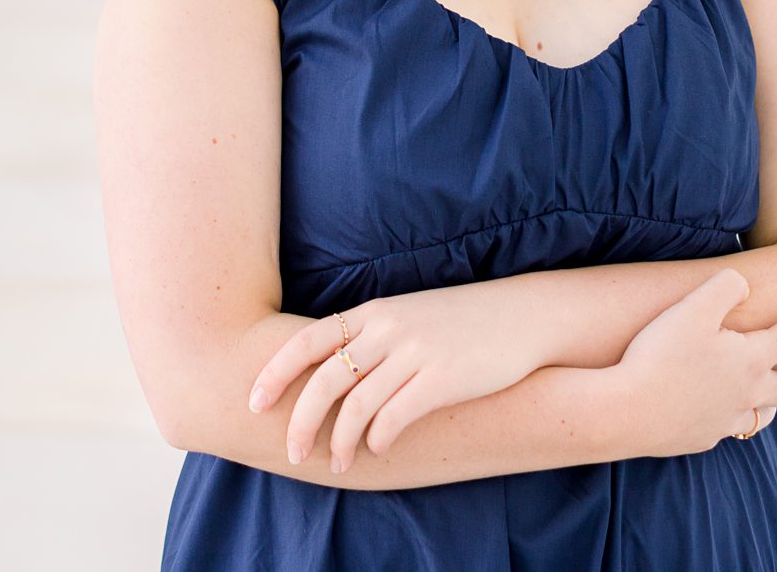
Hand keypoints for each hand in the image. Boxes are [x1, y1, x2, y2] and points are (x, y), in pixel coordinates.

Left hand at [245, 279, 548, 473]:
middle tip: (293, 452)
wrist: (522, 315)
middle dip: (301, 421)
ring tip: (338, 464)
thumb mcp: (406, 315)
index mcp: (373, 311)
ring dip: (341, 441)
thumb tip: (330, 375)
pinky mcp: (444, 377)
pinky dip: (379, 437)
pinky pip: (396, 415)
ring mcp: (416, 351)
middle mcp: (388, 328)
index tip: (253, 403)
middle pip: (325, 380)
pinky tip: (377, 448)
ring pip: (357, 404)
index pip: (307, 341)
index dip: (275, 373)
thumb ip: (369, 338)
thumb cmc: (460, 321)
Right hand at [611, 268, 776, 456]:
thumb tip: (744, 282)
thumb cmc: (659, 357)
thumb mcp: (692, 307)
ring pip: (765, 412)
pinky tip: (717, 410)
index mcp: (752, 360)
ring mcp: (725, 420)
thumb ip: (725, 287)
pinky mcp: (700, 437)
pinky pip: (726, 426)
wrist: (625, 413)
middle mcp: (748, 394)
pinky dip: (731, 415)